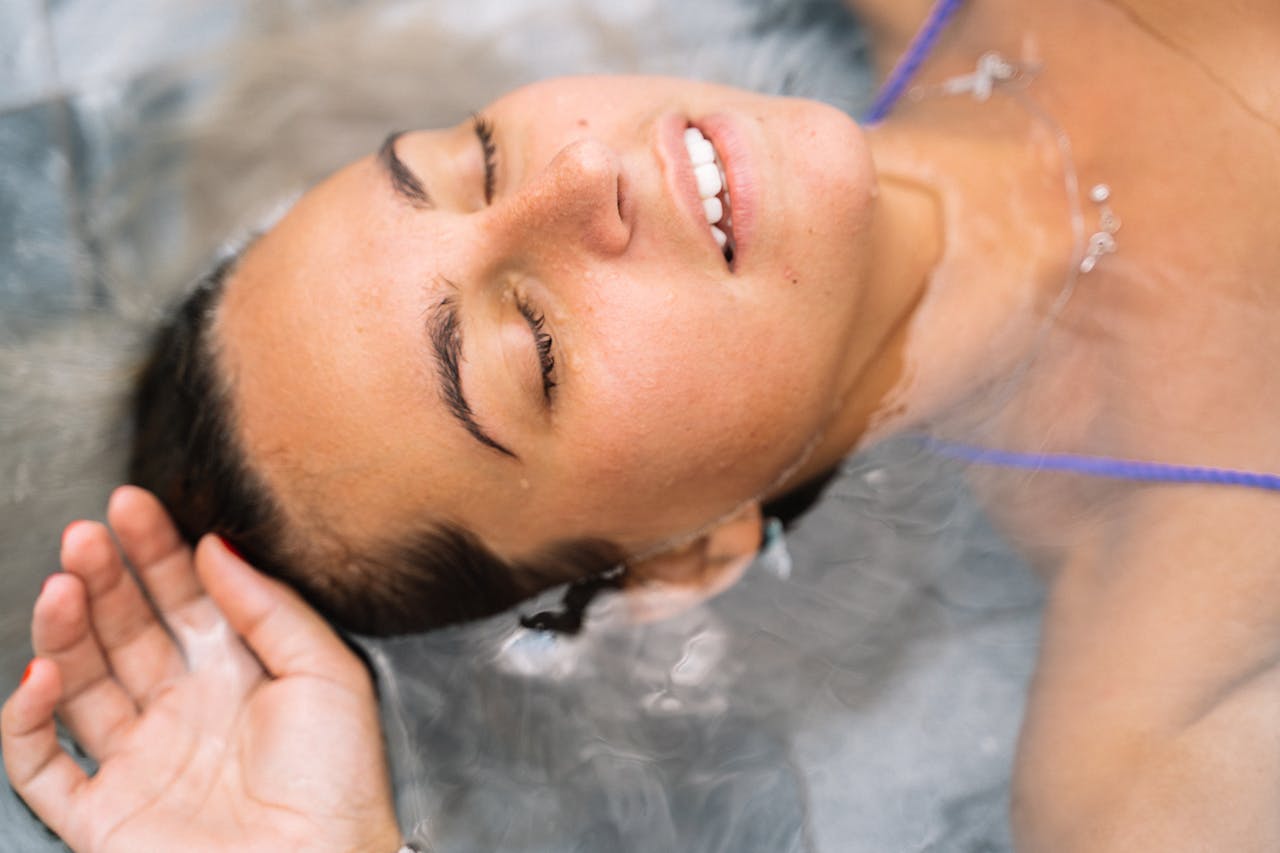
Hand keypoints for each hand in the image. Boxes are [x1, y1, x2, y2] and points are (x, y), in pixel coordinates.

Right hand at [1, 487, 401, 852]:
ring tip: (61, 583)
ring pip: (80, 684)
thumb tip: (218, 547)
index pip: (184, 599)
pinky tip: (39, 676)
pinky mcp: (102, 817)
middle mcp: (183, 711)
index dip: (156, 552)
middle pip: (127, 631)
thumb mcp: (329, 673)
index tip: (134, 507)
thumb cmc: (340, 786)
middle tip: (88, 533)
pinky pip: (40, 766)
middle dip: (104, 577)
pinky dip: (25, 721)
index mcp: (237, 676)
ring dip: (64, 631)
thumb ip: (271, 608)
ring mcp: (139, 763)